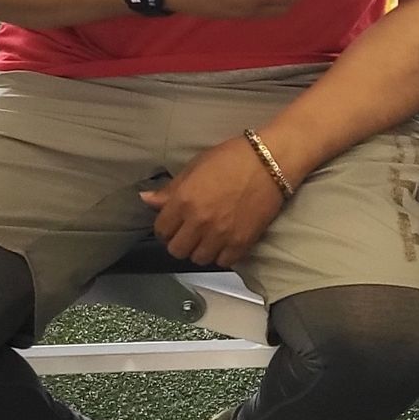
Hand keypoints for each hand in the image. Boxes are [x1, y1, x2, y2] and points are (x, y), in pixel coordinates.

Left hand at [143, 137, 284, 268]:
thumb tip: (146, 200)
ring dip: (200, 250)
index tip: (173, 224)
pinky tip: (224, 242)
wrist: (272, 161)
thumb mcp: (196, 166)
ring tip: (207, 238)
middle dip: (180, 242)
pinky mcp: (241, 243)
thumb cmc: (233, 157)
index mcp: (184, 200)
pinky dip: (221, 255)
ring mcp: (221, 235)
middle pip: (177, 250)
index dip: (165, 228)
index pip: (161, 230)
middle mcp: (199, 221)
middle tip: (189, 232)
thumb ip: (171, 189)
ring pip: (198, 259)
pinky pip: (223, 262)